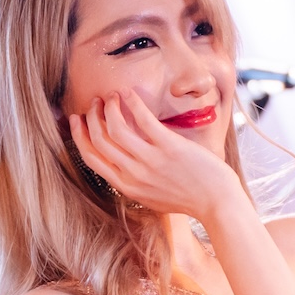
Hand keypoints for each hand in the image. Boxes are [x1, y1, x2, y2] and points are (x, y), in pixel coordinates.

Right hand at [69, 90, 241, 220]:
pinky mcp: (168, 147)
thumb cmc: (188, 198)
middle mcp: (134, 174)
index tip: (78, 121)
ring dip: (109, 107)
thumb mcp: (152, 197)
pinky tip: (128, 93)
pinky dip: (131, 102)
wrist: (216, 202)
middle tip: (95, 103)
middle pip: (99, 140)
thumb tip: (122, 161)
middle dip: (92, 117)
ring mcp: (150, 160)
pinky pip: (142, 119)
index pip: (91, 158)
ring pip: (115, 127)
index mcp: (127, 187)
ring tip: (112, 96)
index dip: (80, 136)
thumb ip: (135, 181)